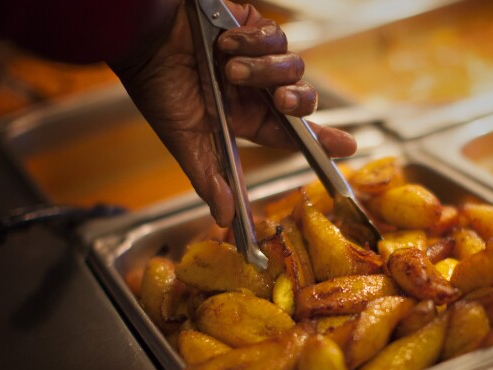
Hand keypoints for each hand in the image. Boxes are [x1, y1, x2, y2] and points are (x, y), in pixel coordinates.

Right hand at [109, 0, 356, 225]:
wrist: (143, 39)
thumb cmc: (159, 88)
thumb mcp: (185, 140)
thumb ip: (209, 179)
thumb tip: (226, 220)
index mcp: (246, 119)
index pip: (293, 135)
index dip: (323, 141)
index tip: (349, 147)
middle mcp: (257, 91)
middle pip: (303, 101)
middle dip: (298, 102)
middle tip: (281, 100)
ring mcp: (258, 58)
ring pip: (293, 67)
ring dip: (263, 69)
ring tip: (228, 67)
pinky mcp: (254, 26)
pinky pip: (276, 36)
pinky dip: (252, 40)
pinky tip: (226, 42)